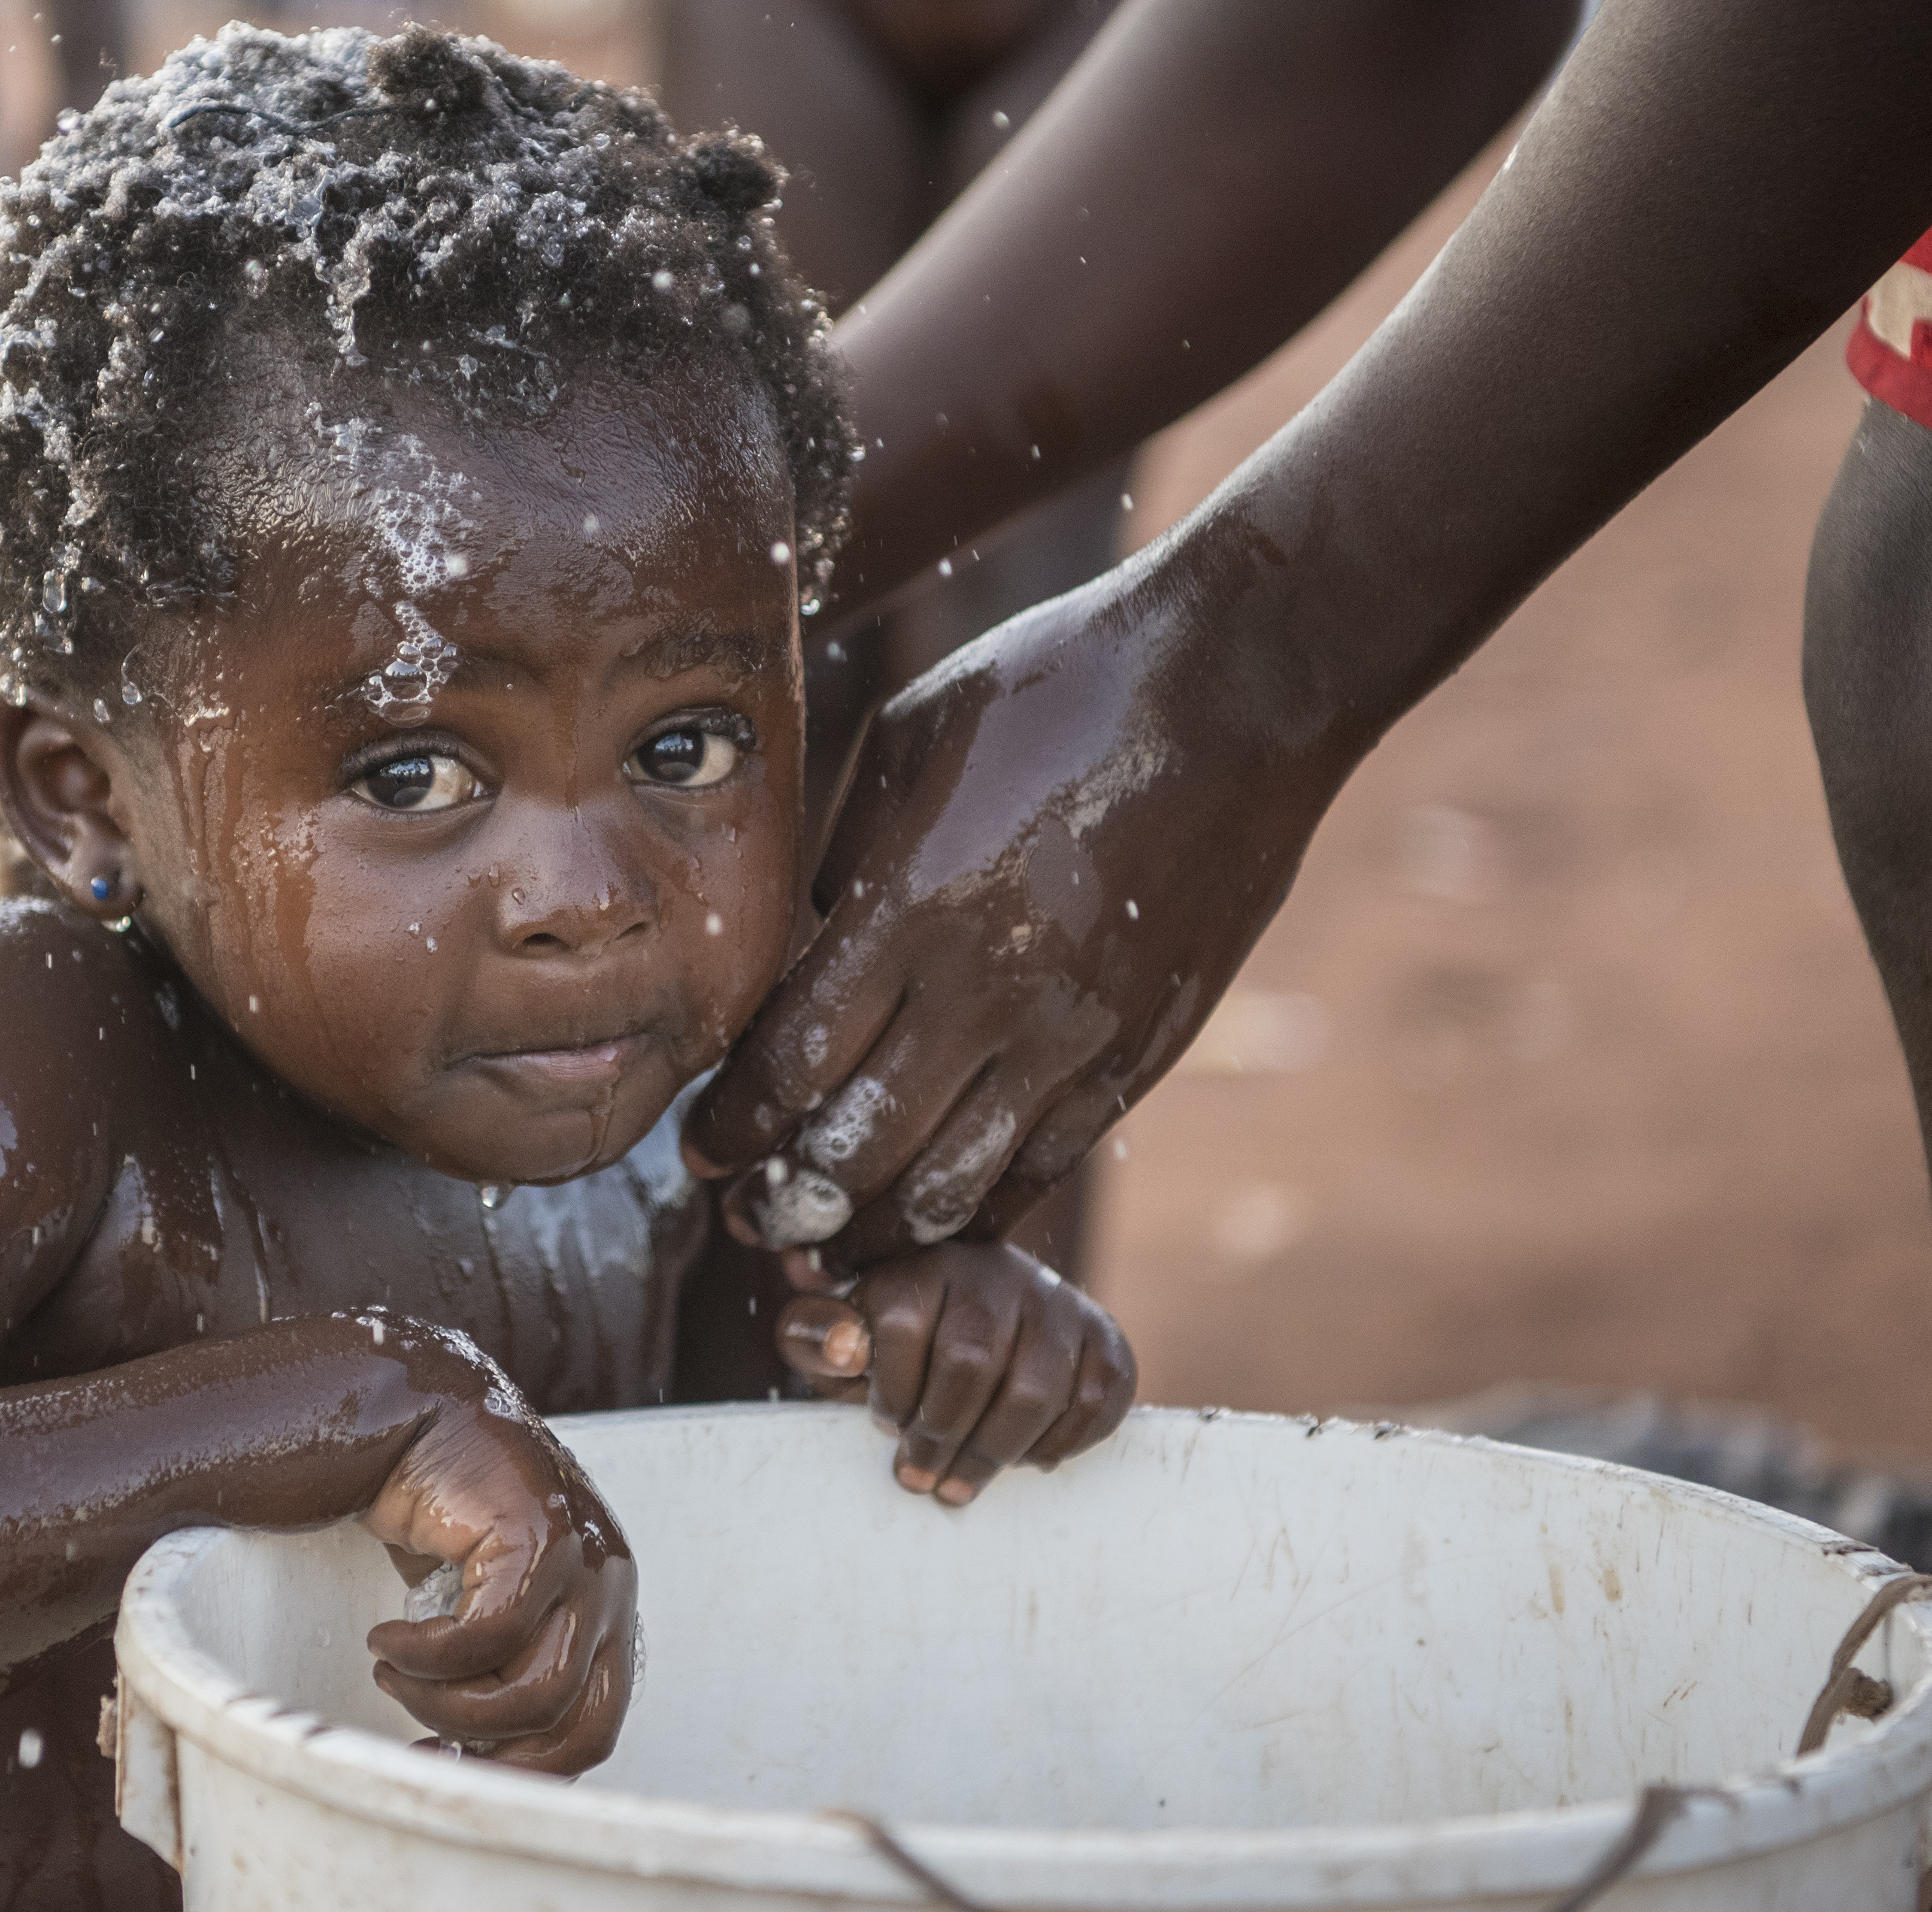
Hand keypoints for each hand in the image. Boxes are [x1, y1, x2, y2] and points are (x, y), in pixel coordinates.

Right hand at [360, 1356, 636, 1773]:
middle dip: (495, 1753)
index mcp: (605, 1607)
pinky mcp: (539, 1533)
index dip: (523, 1769)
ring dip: (446, 1702)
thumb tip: (481, 1760)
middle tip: (424, 1734)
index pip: (594, 1727)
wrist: (407, 1412)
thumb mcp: (480, 1602)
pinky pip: (489, 1636)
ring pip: (534, 1693)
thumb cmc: (438, 1512)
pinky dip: (426, 1657)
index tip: (451, 1762)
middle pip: (582, 1727)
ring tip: (393, 1671)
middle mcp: (610, 1584)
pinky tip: (387, 1640)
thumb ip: (503, 1666)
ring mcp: (583, 1557)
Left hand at [693, 534, 1354, 1266]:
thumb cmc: (1049, 690)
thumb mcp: (906, 746)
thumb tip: (805, 951)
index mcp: (909, 906)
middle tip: (750, 1221)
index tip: (698, 1151)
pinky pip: (1044, 1165)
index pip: (789, 1062)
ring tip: (832, 1245)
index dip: (733, 1125)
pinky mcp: (1139, 1052)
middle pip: (858, 1149)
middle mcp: (985, 989)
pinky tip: (939, 1212)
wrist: (1233, 687)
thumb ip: (845, 861)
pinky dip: (981, 1206)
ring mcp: (1071, 1032)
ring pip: (951, 1185)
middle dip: (788, 1202)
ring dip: (879, 1227)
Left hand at [777, 1240, 1134, 1503]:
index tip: (886, 1422)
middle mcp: (996, 1272)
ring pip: (1034, 1391)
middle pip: (970, 1365)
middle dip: (940, 1437)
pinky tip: (1025, 1459)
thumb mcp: (843, 1334)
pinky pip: (1094, 1400)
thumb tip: (843, 1349)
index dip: (891, 1393)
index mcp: (926, 1265)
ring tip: (959, 1486)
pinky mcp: (1104, 1337)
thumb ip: (815, 1336)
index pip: (904, 1327)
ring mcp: (1056, 1302)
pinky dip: (1059, 1444)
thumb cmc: (898, 1341)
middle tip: (921, 1478)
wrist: (978, 1318)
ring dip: (993, 1454)